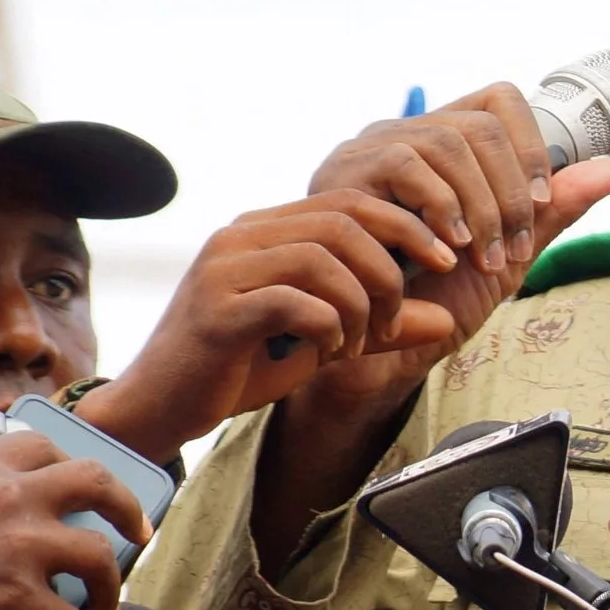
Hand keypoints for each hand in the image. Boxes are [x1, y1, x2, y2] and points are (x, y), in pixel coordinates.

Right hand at [0, 436, 148, 609]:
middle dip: (127, 508)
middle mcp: (9, 496)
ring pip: (100, 557)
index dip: (73, 466)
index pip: (44, 447)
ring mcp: (20, 545)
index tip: (86, 489)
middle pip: (98, 483)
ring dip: (112, 588)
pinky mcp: (18, 599)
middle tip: (137, 533)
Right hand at [76, 191, 463, 464]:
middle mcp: (241, 235)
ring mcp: (224, 268)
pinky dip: (328, 327)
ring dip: (358, 306)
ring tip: (356, 344)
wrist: (163, 407)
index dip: (406, 226)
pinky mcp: (217, 309)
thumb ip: (380, 325)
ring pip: (323, 260)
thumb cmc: (239, 368)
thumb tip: (446, 318)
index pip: (350, 202)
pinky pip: (295, 301)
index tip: (443, 262)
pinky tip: (327, 351)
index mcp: (265, 228)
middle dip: (388, 271)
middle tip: (395, 319)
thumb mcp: (325, 341)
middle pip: (344, 223)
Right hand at [296, 84, 609, 406]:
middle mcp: (395, 139)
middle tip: (510, 249)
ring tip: (478, 259)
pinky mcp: (334, 184)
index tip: (542, 203)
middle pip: (472, 127)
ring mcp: (356, 159)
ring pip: (434, 147)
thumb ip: (552, 210)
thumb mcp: (505, 254)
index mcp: (438, 145)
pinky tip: (441, 258)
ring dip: (472, 209)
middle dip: (506, 192)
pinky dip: (429, 221)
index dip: (532, 145)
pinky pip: (391, 178)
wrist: (365, 358)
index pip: (498, 100)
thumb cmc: (432, 301)